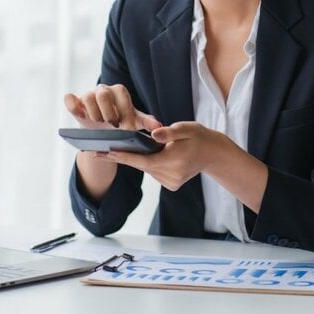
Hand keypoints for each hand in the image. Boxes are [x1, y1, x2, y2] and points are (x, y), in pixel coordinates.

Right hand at [64, 84, 160, 130]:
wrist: (103, 131)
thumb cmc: (121, 122)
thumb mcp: (134, 122)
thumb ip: (146, 122)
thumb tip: (159, 126)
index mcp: (119, 92)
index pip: (121, 95)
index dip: (124, 111)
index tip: (126, 128)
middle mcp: (103, 90)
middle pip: (103, 94)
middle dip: (108, 112)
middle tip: (112, 126)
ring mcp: (88, 95)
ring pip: (88, 97)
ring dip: (94, 114)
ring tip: (99, 124)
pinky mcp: (75, 102)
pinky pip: (69, 98)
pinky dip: (72, 105)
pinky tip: (79, 115)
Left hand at [96, 122, 228, 190]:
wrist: (214, 153)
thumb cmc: (199, 137)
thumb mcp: (186, 128)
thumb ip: (169, 132)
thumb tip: (153, 133)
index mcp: (172, 162)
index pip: (140, 161)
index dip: (121, 157)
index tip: (102, 154)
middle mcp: (170, 176)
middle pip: (141, 165)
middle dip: (124, 157)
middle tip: (100, 149)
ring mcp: (171, 182)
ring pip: (147, 169)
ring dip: (139, 159)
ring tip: (123, 148)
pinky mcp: (171, 185)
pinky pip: (154, 172)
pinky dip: (150, 163)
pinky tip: (151, 154)